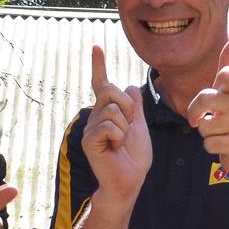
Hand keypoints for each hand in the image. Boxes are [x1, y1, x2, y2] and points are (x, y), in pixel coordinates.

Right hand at [82, 45, 150, 203]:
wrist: (129, 181)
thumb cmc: (134, 158)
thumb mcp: (140, 127)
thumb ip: (135, 108)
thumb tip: (132, 87)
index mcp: (108, 112)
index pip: (101, 84)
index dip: (99, 65)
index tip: (97, 47)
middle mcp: (96, 117)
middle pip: (110, 90)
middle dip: (126, 106)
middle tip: (129, 126)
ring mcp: (90, 128)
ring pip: (112, 109)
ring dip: (124, 125)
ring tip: (121, 142)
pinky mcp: (88, 140)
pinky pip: (108, 125)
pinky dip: (118, 136)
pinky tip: (115, 148)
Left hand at [185, 38, 228, 189]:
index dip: (223, 76)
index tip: (222, 79)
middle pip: (205, 98)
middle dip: (195, 110)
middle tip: (198, 118)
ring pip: (204, 125)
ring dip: (205, 132)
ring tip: (218, 131)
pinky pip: (209, 144)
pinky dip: (210, 146)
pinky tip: (222, 143)